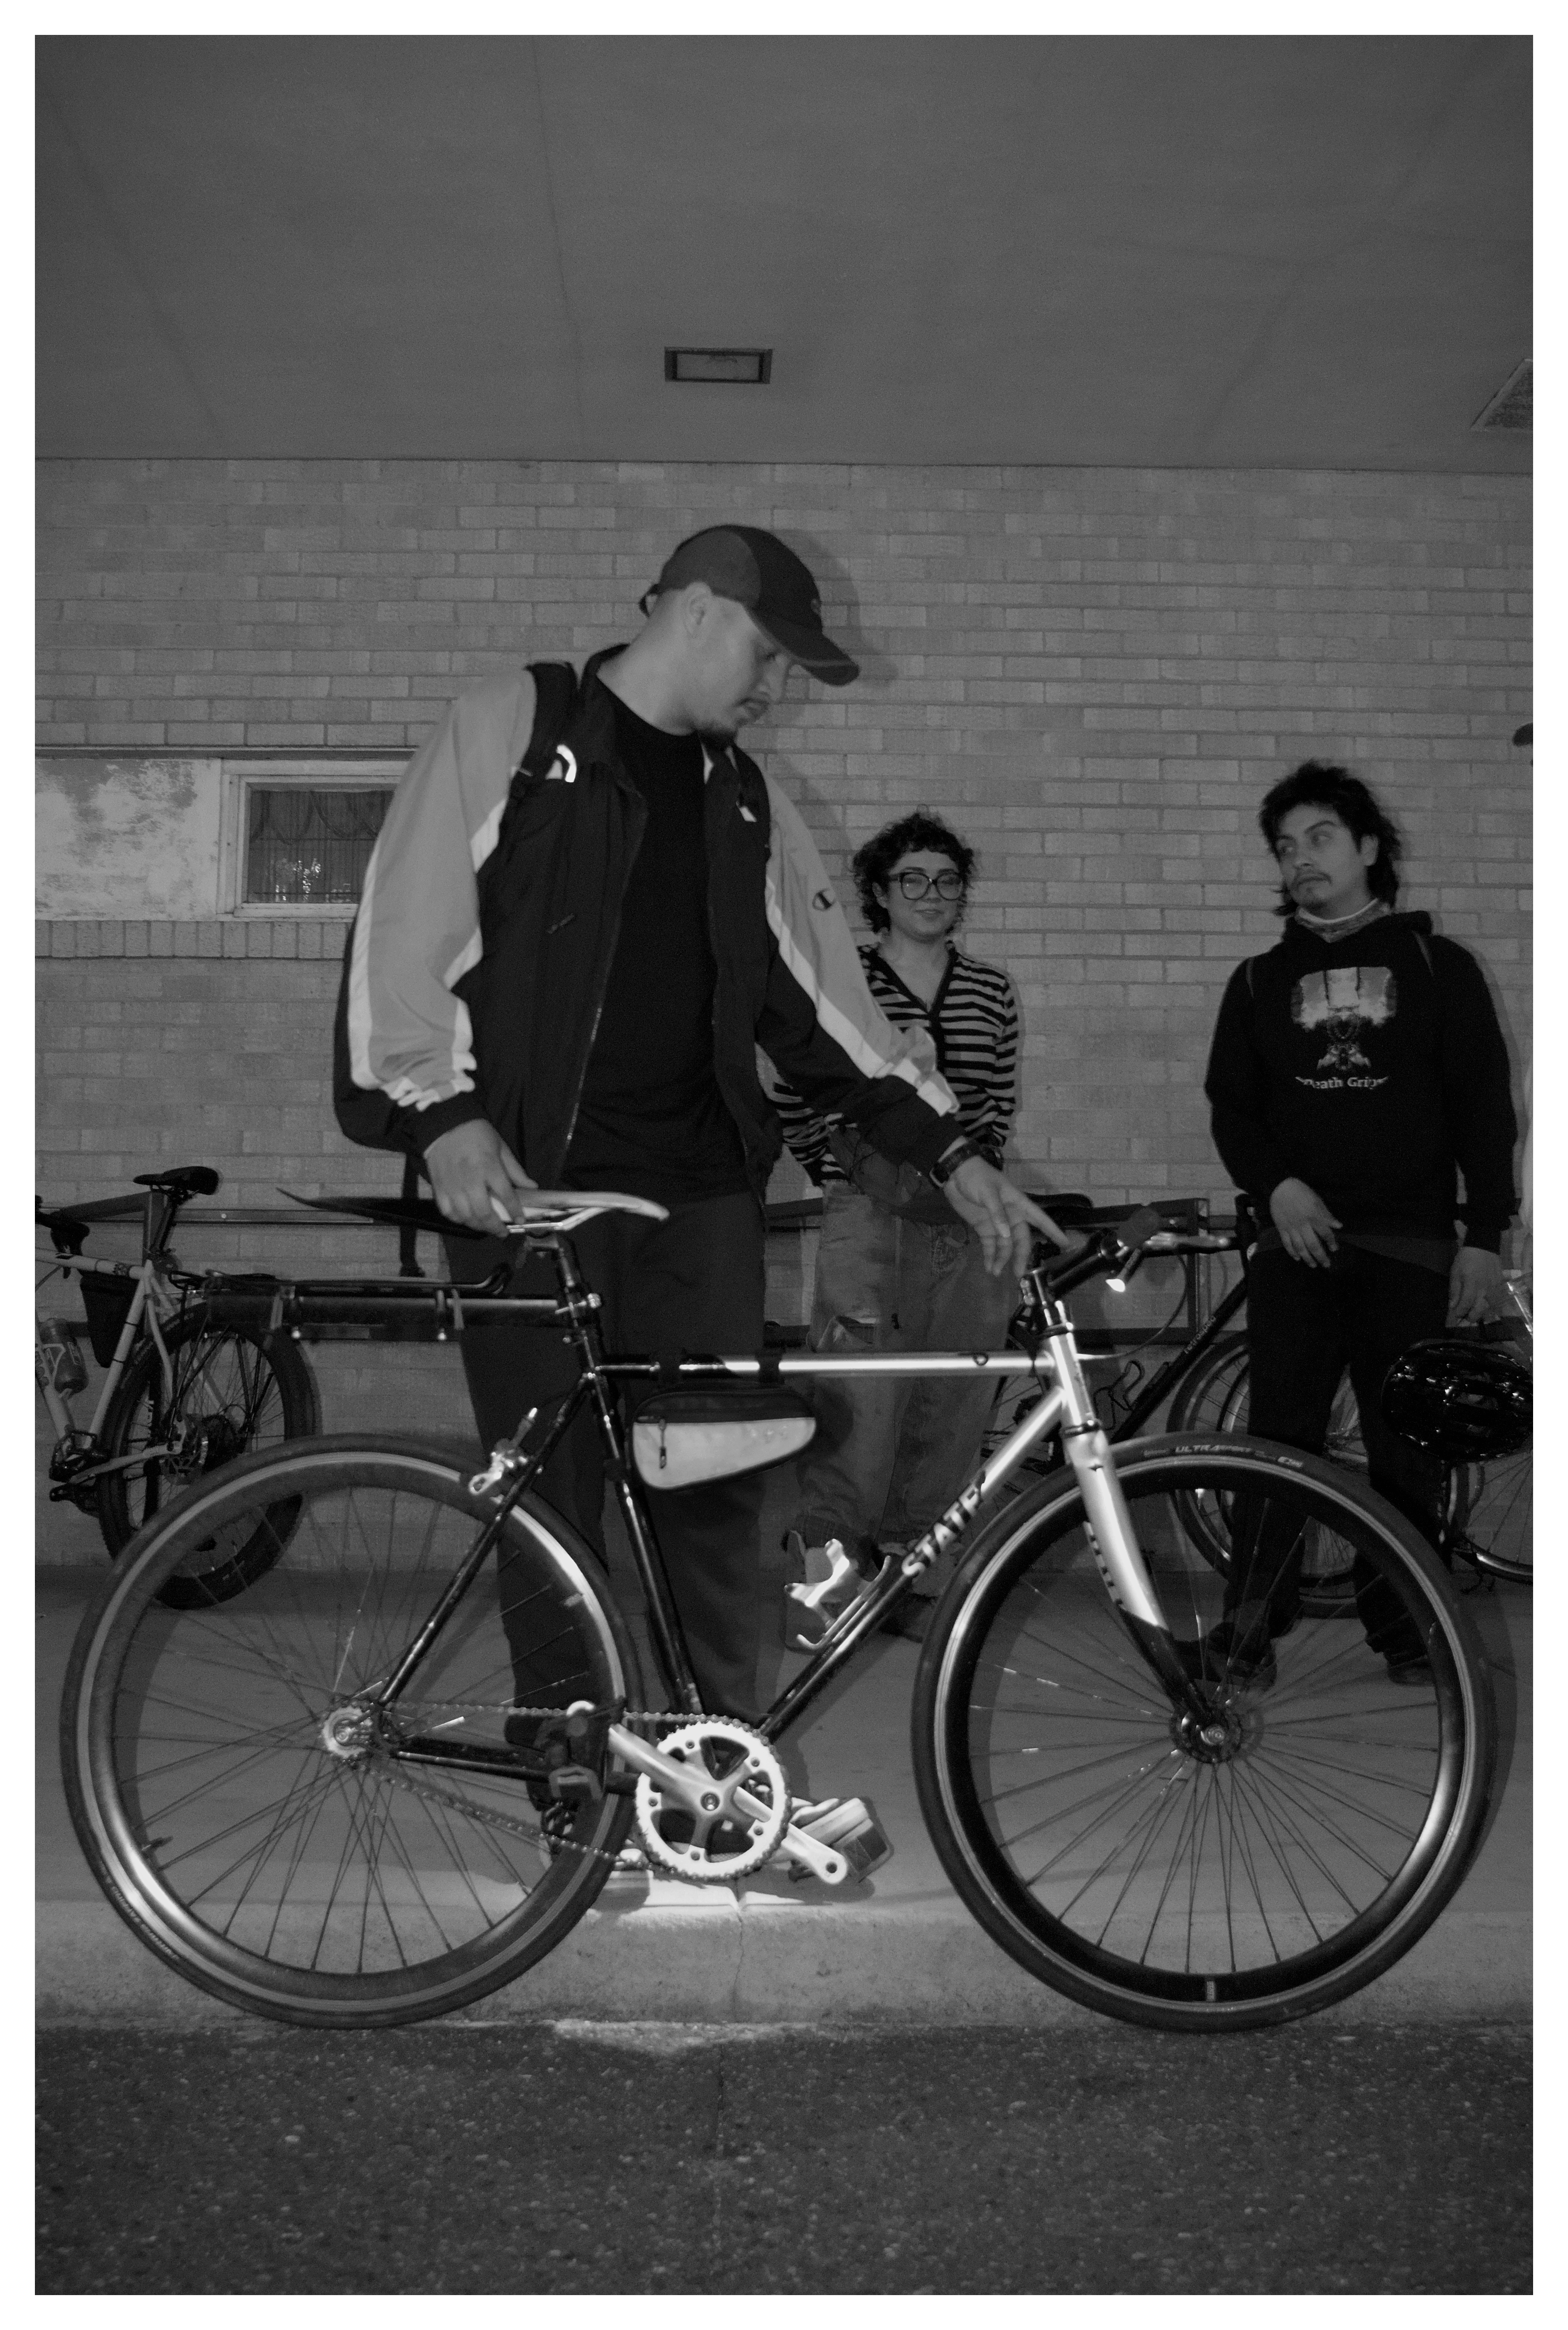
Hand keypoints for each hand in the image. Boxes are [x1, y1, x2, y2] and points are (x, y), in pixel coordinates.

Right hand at [423, 1120, 535, 1232]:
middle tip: (502, 1232)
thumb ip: (515, 1170)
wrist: (445, 1123)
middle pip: (484, 1213)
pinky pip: (447, 1212)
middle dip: (495, 1227)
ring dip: (478, 1226)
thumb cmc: (476, 1134)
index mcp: (489, 1167)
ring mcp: (452, 1186)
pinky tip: (466, 1219)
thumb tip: (532, 1187)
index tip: (520, 1221)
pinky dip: (458, 1219)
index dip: (514, 1211)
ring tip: (486, 1227)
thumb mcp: (501, 1147)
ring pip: (465, 1216)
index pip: (506, 1195)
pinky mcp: (438, 1188)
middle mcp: (471, 1180)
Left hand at [943, 1157, 1077, 1278]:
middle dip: (1020, 1256)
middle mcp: (1011, 1216)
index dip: (1053, 1231)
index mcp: (1018, 1204)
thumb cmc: (977, 1176)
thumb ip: (997, 1213)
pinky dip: (989, 1256)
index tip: (1065, 1243)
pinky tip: (988, 1267)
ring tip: (995, 1272)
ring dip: (1002, 1259)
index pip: (1040, 1219)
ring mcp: (997, 1223)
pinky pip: (989, 1245)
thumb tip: (1007, 1235)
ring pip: (1005, 1246)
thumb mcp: (989, 1192)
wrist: (955, 1173)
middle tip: (1018, 1274)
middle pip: (1021, 1239)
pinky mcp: (983, 1228)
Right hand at [1269, 1177, 1340, 1268]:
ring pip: (1300, 1247)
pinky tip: (1297, 1258)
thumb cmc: (1301, 1191)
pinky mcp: (1281, 1229)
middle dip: (1320, 1256)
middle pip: (1313, 1244)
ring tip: (1312, 1265)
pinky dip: (1292, 1252)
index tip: (1335, 1249)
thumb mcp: (1317, 1200)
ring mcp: (1291, 1228)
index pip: (1325, 1233)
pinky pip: (1287, 1243)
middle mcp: (1303, 1225)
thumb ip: (1326, 1214)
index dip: (1331, 1242)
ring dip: (1307, 1258)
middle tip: (1326, 1265)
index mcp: (1314, 1216)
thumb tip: (1338, 1226)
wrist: (1279, 1187)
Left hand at [1448, 1245, 1502, 1327]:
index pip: (1465, 1305)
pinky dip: (1487, 1305)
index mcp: (1471, 1285)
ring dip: (1480, 1313)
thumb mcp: (1455, 1272)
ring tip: (1472, 1314)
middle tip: (1464, 1319)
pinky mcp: (1500, 1286)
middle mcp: (1484, 1289)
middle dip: (1470, 1317)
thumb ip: (1454, 1290)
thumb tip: (1452, 1306)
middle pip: (1479, 1310)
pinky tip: (1482, 1305)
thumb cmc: (1466, 1259)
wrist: (1483, 1246)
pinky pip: (1494, 1300)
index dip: (1459, 1313)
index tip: (1455, 1316)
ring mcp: (1494, 1288)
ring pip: (1488, 1307)